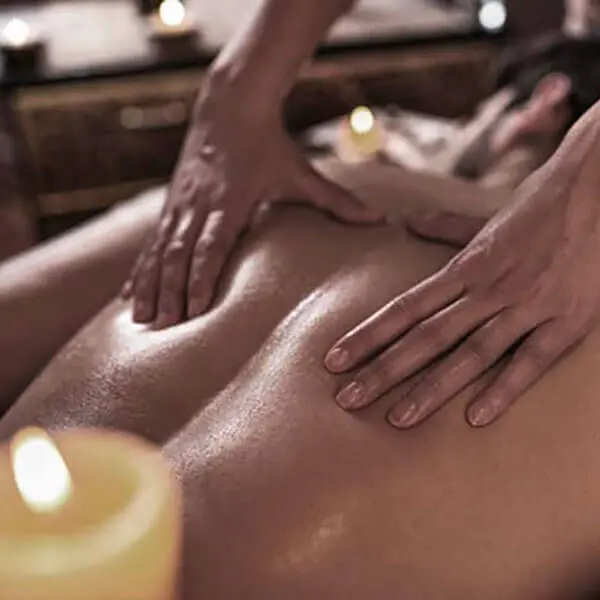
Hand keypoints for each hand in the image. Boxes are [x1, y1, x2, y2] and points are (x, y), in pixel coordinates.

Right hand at [124, 81, 382, 327]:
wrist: (230, 106)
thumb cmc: (270, 144)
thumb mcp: (301, 173)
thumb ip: (336, 200)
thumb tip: (379, 220)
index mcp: (231, 201)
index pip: (211, 245)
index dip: (200, 278)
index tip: (193, 312)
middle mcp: (198, 205)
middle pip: (178, 254)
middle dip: (169, 292)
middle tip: (163, 330)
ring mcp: (179, 204)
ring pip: (158, 251)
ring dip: (149, 286)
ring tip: (140, 321)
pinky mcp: (170, 204)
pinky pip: (150, 243)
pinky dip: (139, 270)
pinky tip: (128, 295)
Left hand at [325, 111, 599, 427]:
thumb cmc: (539, 208)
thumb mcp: (487, 220)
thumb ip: (445, 228)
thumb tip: (407, 221)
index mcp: (466, 267)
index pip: (405, 307)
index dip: (368, 335)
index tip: (334, 359)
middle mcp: (489, 288)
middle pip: (426, 336)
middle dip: (384, 370)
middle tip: (347, 399)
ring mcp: (528, 305)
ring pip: (471, 353)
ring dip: (432, 388)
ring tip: (397, 419)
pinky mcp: (568, 320)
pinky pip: (531, 361)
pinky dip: (504, 389)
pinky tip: (474, 417)